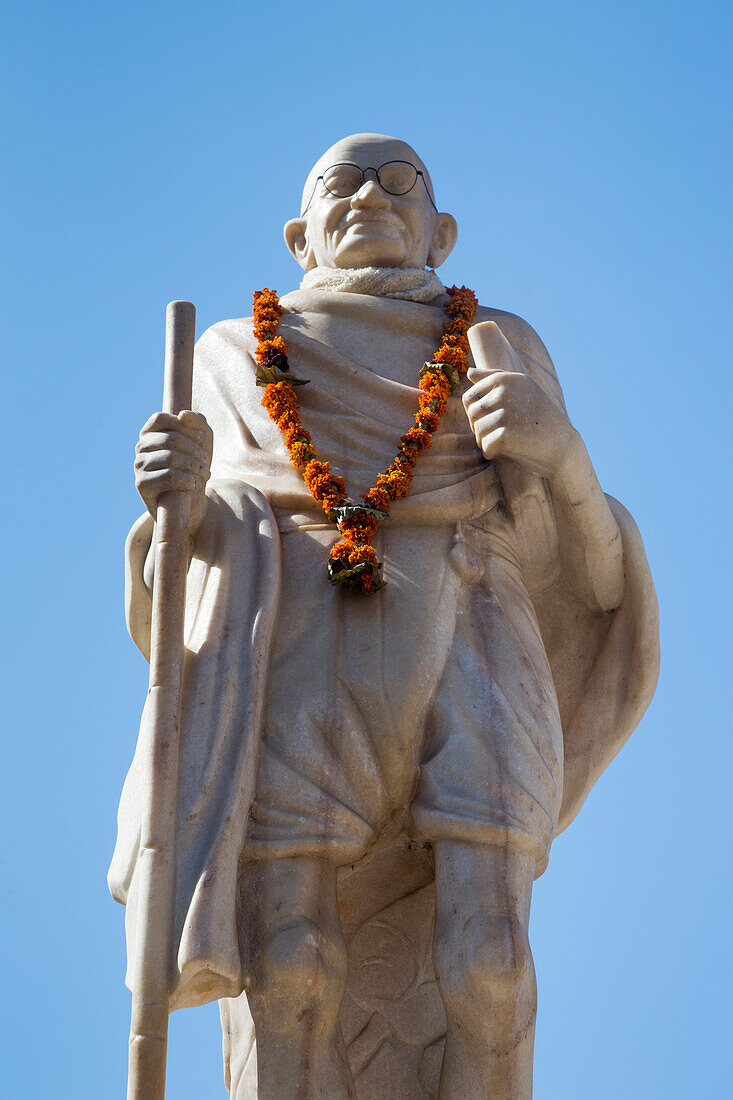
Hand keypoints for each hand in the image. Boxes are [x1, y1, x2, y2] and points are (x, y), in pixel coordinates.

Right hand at [134, 410, 212, 530]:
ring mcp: (139, 465)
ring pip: (170, 458)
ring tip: (205, 474)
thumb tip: (183, 415)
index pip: (161, 418)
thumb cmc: (195, 466)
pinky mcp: (142, 484)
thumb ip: (197, 422)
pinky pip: (167, 476)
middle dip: (195, 449)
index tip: (202, 439)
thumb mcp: (202, 440)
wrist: (190, 502)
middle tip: (206, 462)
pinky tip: (195, 484)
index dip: (185, 426)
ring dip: (194, 465)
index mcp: (150, 433)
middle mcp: (140, 447)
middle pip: (171, 439)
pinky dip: (187, 479)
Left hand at [463, 321, 577, 477]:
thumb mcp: (521, 389)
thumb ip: (493, 378)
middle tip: (504, 432)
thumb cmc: (538, 418)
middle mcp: (503, 392)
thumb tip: (469, 372)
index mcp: (504, 378)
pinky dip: (494, 453)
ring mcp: (504, 412)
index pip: (468, 398)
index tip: (498, 419)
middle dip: (481, 428)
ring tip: (508, 440)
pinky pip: (485, 447)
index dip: (477, 414)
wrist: (562, 444)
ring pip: (477, 431)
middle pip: (471, 415)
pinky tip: (511, 450)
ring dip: (487, 441)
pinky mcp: (505, 434)